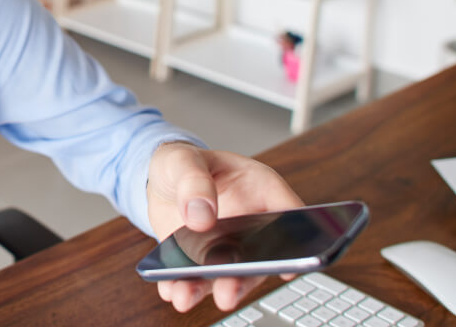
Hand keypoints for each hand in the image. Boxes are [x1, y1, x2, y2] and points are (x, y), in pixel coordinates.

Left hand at [146, 142, 303, 312]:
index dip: (297, 242)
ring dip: (208, 290)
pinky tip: (169, 288)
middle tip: (227, 292)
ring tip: (185, 296)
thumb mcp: (183, 160)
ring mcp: (225, 248)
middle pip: (259, 257)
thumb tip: (201, 214)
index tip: (288, 266)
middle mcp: (248, 226)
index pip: (289, 215)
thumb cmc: (182, 164)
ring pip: (227, 276)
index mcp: (259, 191)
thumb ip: (194, 181)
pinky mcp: (200, 262)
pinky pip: (195, 280)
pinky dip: (182, 287)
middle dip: (243, 279)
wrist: (158, 181)